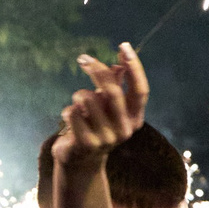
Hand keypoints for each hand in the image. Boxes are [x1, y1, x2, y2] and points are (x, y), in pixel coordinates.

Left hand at [56, 42, 148, 165]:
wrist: (81, 161)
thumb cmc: (96, 126)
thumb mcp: (108, 107)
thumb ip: (115, 87)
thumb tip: (119, 65)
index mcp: (134, 119)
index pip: (140, 91)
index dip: (134, 67)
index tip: (123, 46)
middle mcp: (124, 130)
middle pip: (112, 91)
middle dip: (96, 70)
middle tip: (83, 59)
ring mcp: (106, 139)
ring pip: (87, 98)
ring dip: (78, 95)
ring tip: (77, 105)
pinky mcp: (86, 143)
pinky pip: (72, 113)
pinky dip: (68, 111)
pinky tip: (70, 120)